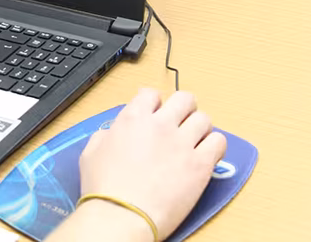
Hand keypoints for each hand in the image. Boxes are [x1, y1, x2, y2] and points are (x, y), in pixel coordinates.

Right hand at [78, 89, 226, 239]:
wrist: (122, 215)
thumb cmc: (103, 188)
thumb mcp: (91, 152)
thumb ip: (106, 135)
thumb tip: (115, 133)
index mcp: (133, 118)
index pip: (151, 94)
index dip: (153, 103)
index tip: (154, 113)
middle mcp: (160, 125)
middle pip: (184, 99)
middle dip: (182, 109)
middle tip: (179, 123)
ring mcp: (183, 143)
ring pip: (204, 118)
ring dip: (199, 128)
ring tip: (193, 141)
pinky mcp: (200, 165)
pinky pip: (219, 142)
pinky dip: (214, 146)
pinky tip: (206, 155)